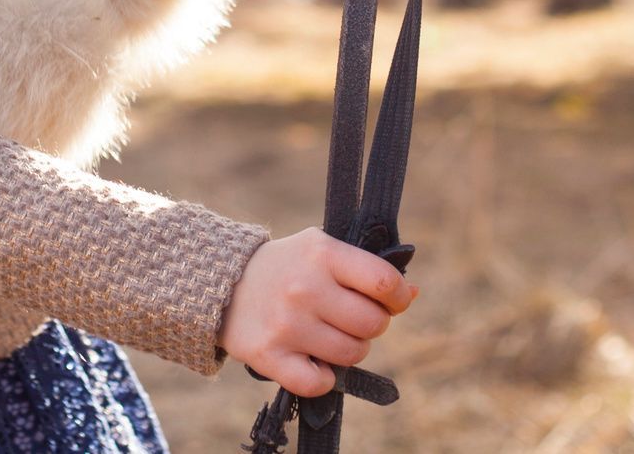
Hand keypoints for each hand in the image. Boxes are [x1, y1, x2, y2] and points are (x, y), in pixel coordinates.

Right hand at [218, 229, 417, 395]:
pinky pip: (320, 382)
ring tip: (330, 336)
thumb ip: (365, 270)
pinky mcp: (269, 355)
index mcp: (322, 253)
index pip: (383, 281)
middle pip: (372, 324)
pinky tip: (313, 359)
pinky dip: (324, 377)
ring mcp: (287, 323)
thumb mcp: (321, 251)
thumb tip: (412, 294)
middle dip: (371, 325)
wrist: (221, 284)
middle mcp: (305, 287)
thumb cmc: (286, 267)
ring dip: (349, 351)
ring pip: (352, 354)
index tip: (393, 302)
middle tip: (352, 319)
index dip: (398, 297)